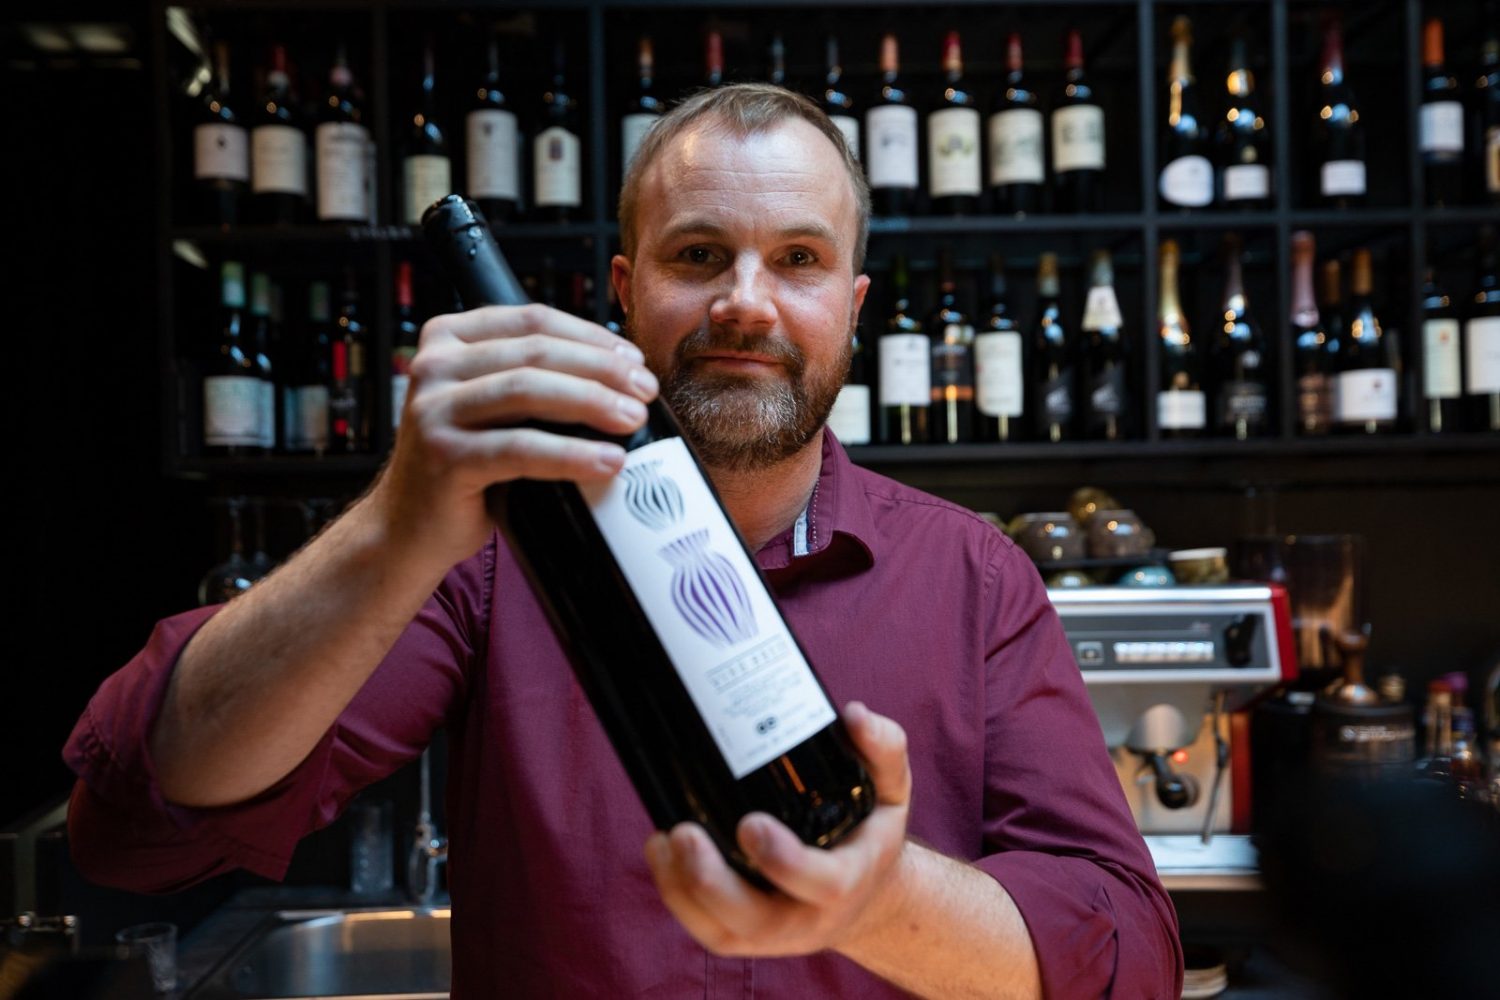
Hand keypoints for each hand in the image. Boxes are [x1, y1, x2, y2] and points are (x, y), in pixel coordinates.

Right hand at [371, 303, 658, 572]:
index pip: (533, 319)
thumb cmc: (465, 466)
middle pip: (536, 352)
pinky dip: (571, 455)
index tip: (635, 359)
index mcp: (449, 338)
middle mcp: (434, 365)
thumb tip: (621, 373)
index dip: (591, 336)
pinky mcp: (442, 456)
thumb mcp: (493, 408)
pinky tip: (608, 462)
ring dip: (592, 402)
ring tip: (634, 419)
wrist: (409, 528)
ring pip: (528, 391)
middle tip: (645, 391)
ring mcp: (432, 410)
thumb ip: (534, 379)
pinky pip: (520, 449)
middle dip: (602, 369)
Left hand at [643, 701, 911, 957]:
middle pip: (757, 919)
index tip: (751, 824)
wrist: (864, 892)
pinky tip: (659, 850)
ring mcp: (772, 933)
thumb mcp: (890, 787)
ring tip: (662, 839)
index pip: (823, 883)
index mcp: (849, 881)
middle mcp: (808, 917)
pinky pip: (702, 927)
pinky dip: (675, 894)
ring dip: (683, 889)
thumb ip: (883, 747)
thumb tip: (854, 714)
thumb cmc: (869, 829)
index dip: (785, 861)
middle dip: (714, 882)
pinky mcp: (742, 935)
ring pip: (720, 929)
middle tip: (684, 833)